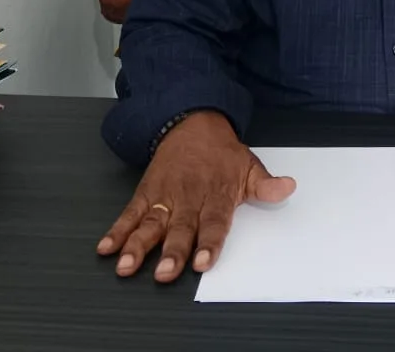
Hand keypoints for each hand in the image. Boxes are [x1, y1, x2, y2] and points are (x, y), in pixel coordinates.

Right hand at [96, 111, 294, 282]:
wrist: (193, 123)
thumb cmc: (222, 153)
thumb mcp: (249, 166)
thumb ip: (266, 185)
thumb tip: (288, 188)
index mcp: (216, 195)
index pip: (214, 223)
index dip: (209, 243)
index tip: (203, 262)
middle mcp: (189, 198)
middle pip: (180, 228)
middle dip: (172, 251)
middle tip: (165, 273)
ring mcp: (165, 196)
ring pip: (151, 224)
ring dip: (138, 245)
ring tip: (127, 265)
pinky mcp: (146, 193)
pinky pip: (130, 213)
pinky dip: (117, 230)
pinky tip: (106, 248)